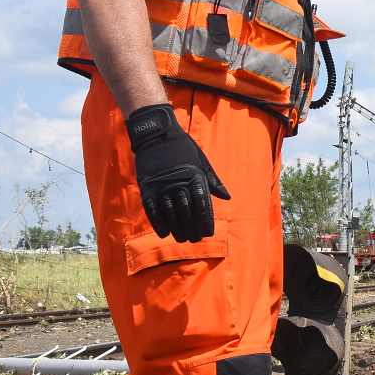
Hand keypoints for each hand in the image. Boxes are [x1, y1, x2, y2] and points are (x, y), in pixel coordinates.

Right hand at [126, 104, 230, 242]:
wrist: (157, 135)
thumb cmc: (182, 149)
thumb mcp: (202, 161)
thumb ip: (213, 181)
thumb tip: (227, 197)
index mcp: (195, 177)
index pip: (202, 206)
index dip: (205, 222)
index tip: (207, 233)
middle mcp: (179, 183)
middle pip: (187, 213)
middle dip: (192, 229)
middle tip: (194, 239)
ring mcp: (162, 185)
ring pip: (171, 214)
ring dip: (177, 229)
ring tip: (182, 238)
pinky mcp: (147, 187)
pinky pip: (153, 210)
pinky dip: (158, 223)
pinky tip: (164, 233)